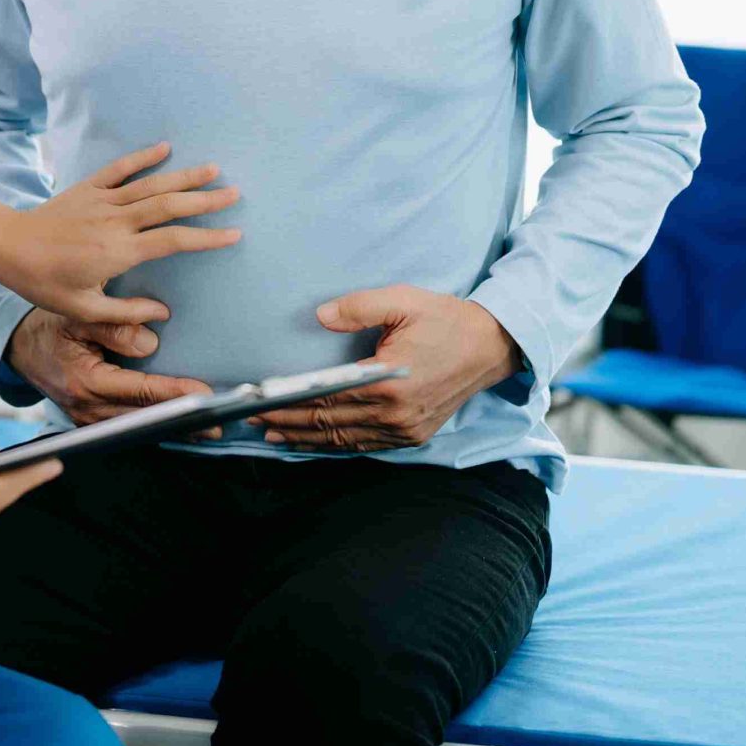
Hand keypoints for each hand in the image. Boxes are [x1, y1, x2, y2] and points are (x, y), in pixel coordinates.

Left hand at [0, 142, 242, 327]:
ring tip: (214, 169)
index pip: (174, 241)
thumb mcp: (85, 308)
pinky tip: (165, 148)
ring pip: (151, 184)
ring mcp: (103, 200)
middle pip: (170, 206)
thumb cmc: (44, 283)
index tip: (233, 234)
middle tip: (236, 194)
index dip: (206, 237)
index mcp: (120, 252)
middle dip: (205, 199)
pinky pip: (120, 168)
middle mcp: (117, 221)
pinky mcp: (88, 188)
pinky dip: (143, 157)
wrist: (7, 246)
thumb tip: (163, 314)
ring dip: (184, 176)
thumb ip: (126, 314)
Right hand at [4, 306, 219, 430]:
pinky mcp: (91, 424)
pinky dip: (153, 429)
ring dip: (172, 430)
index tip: (203, 394)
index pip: (139, 391)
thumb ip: (113, 326)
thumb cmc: (50, 329)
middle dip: (182, 422)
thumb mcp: (76, 317)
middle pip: (143, 418)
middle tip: (217, 425)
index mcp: (85, 382)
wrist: (21, 349)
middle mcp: (87, 409)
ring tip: (207, 431)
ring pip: (137, 429)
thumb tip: (150, 343)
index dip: (173, 393)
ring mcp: (88, 421)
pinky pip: (127, 429)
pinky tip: (180, 429)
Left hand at [247, 288, 524, 453]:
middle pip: (330, 424)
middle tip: (255, 421)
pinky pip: (366, 444)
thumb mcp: (404, 300)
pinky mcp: (413, 435)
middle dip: (289, 422)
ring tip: (276, 434)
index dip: (290, 404)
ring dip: (307, 439)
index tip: (260, 403)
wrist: (491, 346)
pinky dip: (337, 445)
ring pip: (345, 440)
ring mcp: (405, 429)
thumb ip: (359, 307)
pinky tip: (315, 442)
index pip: (327, 399)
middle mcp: (396, 414)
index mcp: (389, 382)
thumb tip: (321, 315)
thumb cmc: (446, 320)